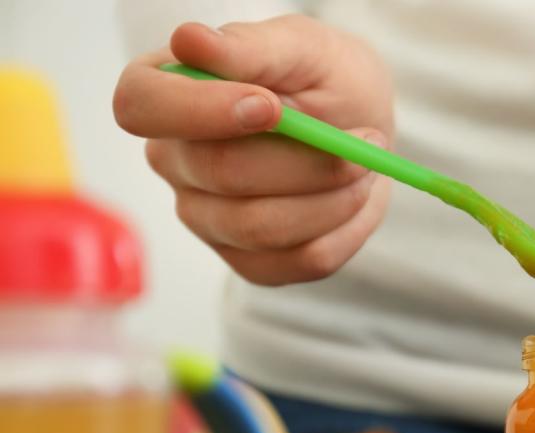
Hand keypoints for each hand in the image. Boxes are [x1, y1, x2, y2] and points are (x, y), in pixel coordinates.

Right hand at [113, 15, 393, 284]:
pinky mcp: (251, 261)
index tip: (270, 106)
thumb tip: (189, 41)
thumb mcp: (301, 47)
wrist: (362, 125)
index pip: (141, 106)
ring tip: (364, 163)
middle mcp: (174, 160)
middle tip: (365, 139)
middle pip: (221, 174)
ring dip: (335, 197)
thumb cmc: (322, 77)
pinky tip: (354, 196)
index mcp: (166, 92)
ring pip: (263, 228)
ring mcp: (206, 218)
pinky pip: (302, 261)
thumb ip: (250, 48)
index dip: (201, 110)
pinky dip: (346, 228)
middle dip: (308, 159)